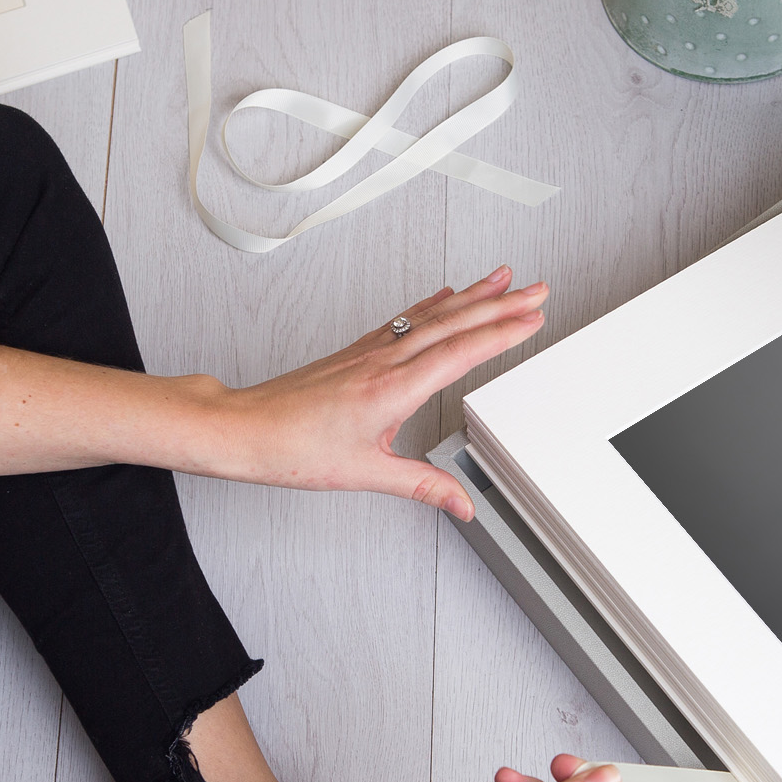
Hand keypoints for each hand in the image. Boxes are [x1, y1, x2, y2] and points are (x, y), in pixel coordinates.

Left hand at [219, 266, 546, 519]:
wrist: (243, 429)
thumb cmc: (290, 446)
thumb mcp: (365, 475)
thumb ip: (420, 487)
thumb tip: (459, 503)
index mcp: (392, 387)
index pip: (461, 351)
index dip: (502, 333)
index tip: (533, 317)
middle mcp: (383, 360)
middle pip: (455, 322)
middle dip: (502, 303)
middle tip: (537, 288)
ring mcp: (369, 351)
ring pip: (432, 314)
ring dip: (472, 295)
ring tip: (502, 279)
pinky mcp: (356, 351)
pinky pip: (406, 318)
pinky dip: (433, 304)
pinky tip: (443, 296)